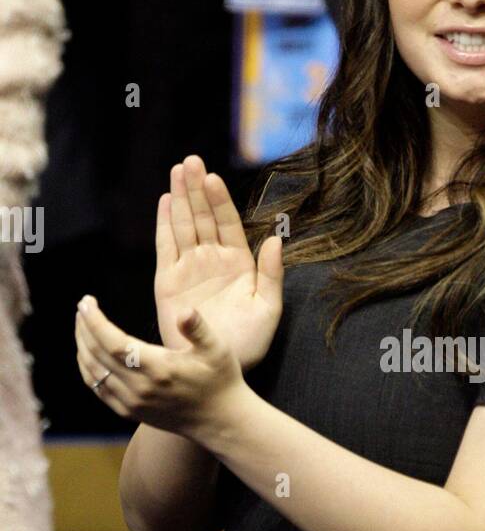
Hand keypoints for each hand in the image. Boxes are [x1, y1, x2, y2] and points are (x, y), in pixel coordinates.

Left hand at [75, 295, 246, 443]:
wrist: (220, 420)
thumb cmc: (220, 380)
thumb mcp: (217, 350)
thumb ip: (198, 328)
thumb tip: (184, 311)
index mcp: (159, 369)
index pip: (112, 342)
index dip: (94, 321)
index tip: (86, 301)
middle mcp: (140, 388)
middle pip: (97, 354)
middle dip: (84, 328)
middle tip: (82, 307)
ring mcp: (132, 403)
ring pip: (93, 371)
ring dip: (82, 346)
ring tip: (82, 325)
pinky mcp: (130, 412)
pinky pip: (98, 389)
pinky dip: (87, 368)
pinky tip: (87, 354)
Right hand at [154, 155, 283, 372]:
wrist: (217, 369)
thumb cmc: (247, 344)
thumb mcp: (268, 309)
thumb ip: (272, 274)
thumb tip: (275, 239)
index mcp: (239, 264)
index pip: (228, 223)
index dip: (220, 200)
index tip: (213, 178)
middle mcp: (212, 261)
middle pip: (203, 217)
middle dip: (196, 189)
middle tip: (190, 161)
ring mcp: (189, 269)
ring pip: (184, 226)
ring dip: (180, 198)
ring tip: (177, 170)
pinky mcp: (167, 282)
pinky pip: (165, 247)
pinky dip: (164, 225)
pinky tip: (165, 202)